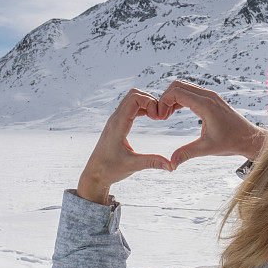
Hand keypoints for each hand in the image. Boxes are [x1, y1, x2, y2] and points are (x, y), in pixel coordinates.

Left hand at [77, 89, 172, 204]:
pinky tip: (151, 118)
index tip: (159, 118)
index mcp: (118, 125)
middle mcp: (115, 119)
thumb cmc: (110, 170)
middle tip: (160, 117)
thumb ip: (153, 162)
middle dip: (150, 100)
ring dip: (147, 103)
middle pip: (134, 94)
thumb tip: (172, 166)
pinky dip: (143, 108)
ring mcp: (115, 120)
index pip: (134, 99)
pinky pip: (130, 107)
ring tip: (158, 117)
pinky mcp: (117, 124)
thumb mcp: (133, 166)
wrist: (95, 174)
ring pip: (132, 99)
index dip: (150, 102)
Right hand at [155, 80, 266, 168]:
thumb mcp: (207, 149)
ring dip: (171, 98)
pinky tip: (174, 113)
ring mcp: (210, 96)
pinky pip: (190, 92)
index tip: (160, 118)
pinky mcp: (211, 99)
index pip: (176, 92)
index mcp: (205, 105)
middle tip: (161, 117)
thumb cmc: (231, 143)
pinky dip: (179, 99)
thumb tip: (170, 164)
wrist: (249, 138)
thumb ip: (186, 153)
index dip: (163, 102)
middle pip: (177, 85)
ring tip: (166, 116)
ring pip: (183, 87)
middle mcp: (208, 96)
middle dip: (165, 98)